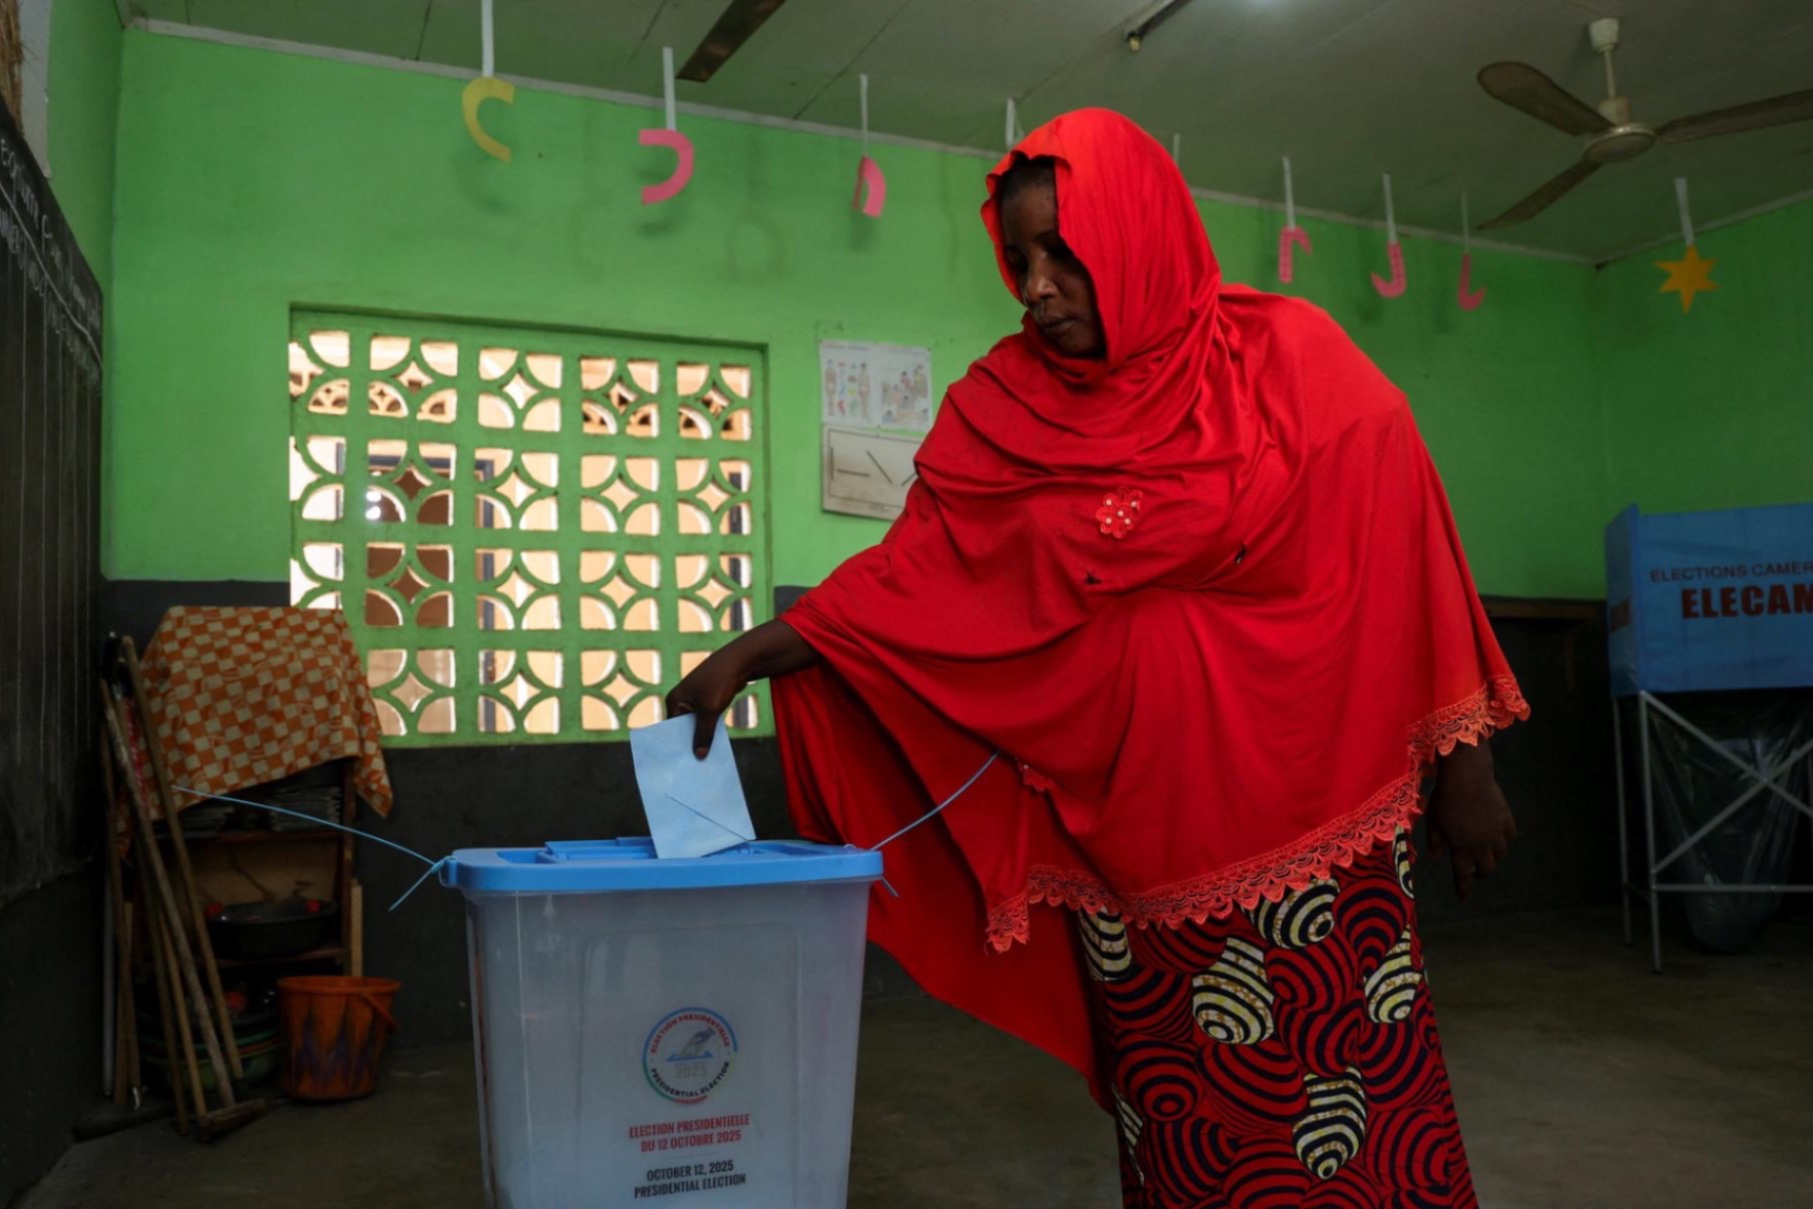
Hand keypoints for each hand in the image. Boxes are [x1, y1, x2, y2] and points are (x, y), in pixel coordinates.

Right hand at [664, 649, 746, 758]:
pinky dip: (710, 731)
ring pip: (696, 725)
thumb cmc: (719, 683)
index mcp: (674, 701)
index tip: (681, 763)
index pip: (671, 729)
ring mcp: (694, 701)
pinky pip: (706, 721)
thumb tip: (699, 756)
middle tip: (694, 766)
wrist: (739, 663)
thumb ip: (703, 734)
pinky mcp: (707, 702)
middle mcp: (681, 701)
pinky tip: (714, 746)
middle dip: (690, 744)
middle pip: (684, 728)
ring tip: (705, 759)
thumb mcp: (710, 711)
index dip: (678, 745)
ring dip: (702, 738)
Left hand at [1426, 742, 1515, 900]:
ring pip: (1500, 855)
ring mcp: (1496, 833)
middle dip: (1480, 873)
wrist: (1467, 777)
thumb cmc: (1444, 798)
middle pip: (1486, 870)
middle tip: (1474, 870)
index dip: (1463, 888)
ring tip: (1484, 852)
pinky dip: (1503, 839)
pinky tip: (1497, 835)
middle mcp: (1481, 845)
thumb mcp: (1433, 820)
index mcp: (1460, 847)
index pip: (1462, 875)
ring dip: (1492, 857)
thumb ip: (1435, 841)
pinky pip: (1509, 837)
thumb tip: (1436, 857)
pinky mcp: (1506, 820)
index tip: (1463, 898)